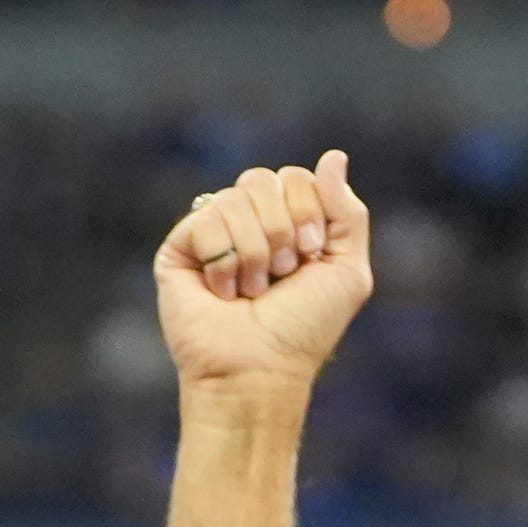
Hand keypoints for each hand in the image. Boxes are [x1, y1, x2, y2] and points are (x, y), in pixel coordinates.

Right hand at [155, 151, 372, 400]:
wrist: (260, 370)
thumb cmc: (303, 329)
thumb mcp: (347, 270)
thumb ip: (347, 212)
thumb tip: (333, 156)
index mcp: (286, 223)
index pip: (296, 177)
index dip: (308, 212)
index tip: (310, 257)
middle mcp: (247, 224)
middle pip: (263, 179)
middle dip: (281, 229)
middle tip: (281, 274)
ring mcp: (211, 236)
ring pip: (234, 198)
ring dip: (254, 252)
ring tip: (251, 290)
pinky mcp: (179, 251)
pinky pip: (204, 219)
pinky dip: (224, 261)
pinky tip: (223, 292)